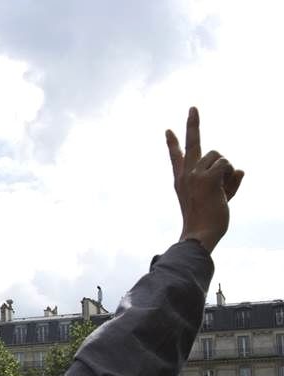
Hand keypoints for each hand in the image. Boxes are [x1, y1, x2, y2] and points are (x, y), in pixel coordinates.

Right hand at [166, 107, 243, 252]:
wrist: (200, 233)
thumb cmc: (208, 220)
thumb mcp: (218, 198)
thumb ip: (229, 183)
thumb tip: (241, 170)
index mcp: (181, 180)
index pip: (176, 157)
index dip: (172, 143)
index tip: (168, 130)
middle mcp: (185, 175)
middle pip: (192, 142)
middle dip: (193, 123)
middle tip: (193, 107)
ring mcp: (194, 175)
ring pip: (219, 156)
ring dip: (226, 170)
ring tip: (221, 190)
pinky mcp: (206, 177)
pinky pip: (227, 165)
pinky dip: (231, 176)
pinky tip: (224, 190)